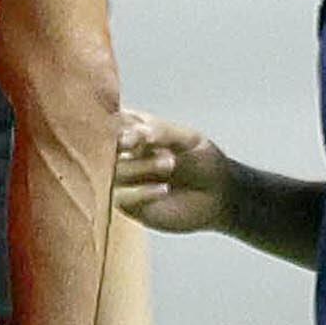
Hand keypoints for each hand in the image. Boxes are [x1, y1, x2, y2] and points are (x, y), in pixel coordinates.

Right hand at [115, 110, 229, 232]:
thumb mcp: (188, 139)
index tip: (140, 130)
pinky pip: (120, 197)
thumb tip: (137, 133)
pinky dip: (140, 193)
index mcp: (136, 129)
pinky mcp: (128, 204)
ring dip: (140, 166)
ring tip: (169, 163)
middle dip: (121, 144)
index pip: (113, 120)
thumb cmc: (203, 162)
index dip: (118, 124)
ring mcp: (124, 178)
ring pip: (114, 171)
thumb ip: (162, 132)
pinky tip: (164, 189)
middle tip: (139, 143)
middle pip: (106, 145)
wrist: (219, 196)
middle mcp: (125, 152)